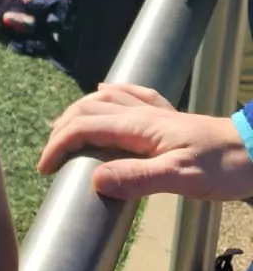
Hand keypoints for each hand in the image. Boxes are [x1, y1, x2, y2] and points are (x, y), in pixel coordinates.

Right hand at [39, 83, 252, 201]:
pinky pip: (131, 95)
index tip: (45, 168)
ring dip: (79, 110)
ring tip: (63, 128)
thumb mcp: (181, 178)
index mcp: (140, 126)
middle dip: (62, 127)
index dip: (59, 145)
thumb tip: (94, 179)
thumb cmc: (225, 167)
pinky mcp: (168, 118)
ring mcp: (156, 112)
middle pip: (88, 109)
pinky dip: (111, 93)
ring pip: (105, 99)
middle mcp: (143, 113)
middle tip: (49, 154)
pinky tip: (105, 90)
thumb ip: (138, 178)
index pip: (85, 127)